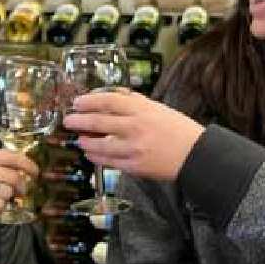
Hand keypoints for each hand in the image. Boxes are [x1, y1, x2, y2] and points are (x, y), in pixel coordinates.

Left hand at [62, 90, 203, 181]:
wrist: (196, 155)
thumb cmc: (178, 130)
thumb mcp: (158, 108)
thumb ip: (135, 102)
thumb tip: (112, 97)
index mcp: (142, 109)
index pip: (108, 100)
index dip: (88, 101)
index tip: (77, 102)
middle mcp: (135, 127)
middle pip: (98, 122)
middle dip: (78, 121)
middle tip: (68, 120)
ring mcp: (133, 148)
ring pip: (99, 145)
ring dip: (85, 142)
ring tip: (79, 139)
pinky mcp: (134, 166)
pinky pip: (108, 162)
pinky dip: (96, 157)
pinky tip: (91, 154)